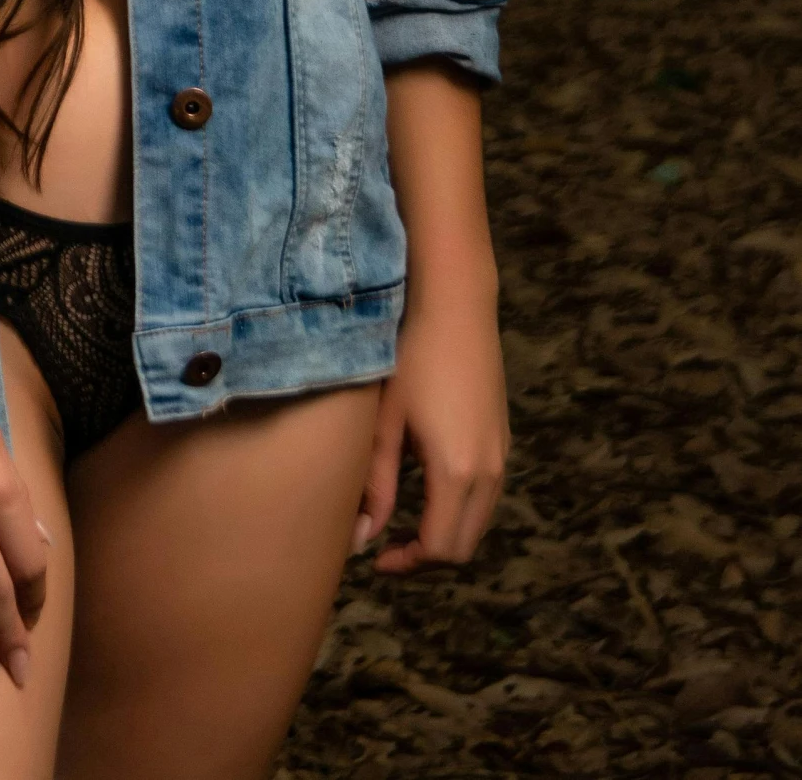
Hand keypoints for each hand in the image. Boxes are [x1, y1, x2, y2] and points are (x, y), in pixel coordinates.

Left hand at [351, 271, 508, 572]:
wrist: (454, 300)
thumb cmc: (410, 353)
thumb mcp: (384, 422)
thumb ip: (376, 484)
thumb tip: (362, 537)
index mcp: (457, 471)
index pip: (440, 548)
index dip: (407, 564)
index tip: (375, 558)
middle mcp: (489, 470)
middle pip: (465, 544)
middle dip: (427, 556)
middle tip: (388, 546)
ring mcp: (501, 452)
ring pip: (479, 520)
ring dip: (446, 531)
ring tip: (403, 520)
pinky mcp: (502, 435)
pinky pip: (486, 492)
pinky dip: (460, 506)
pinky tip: (427, 485)